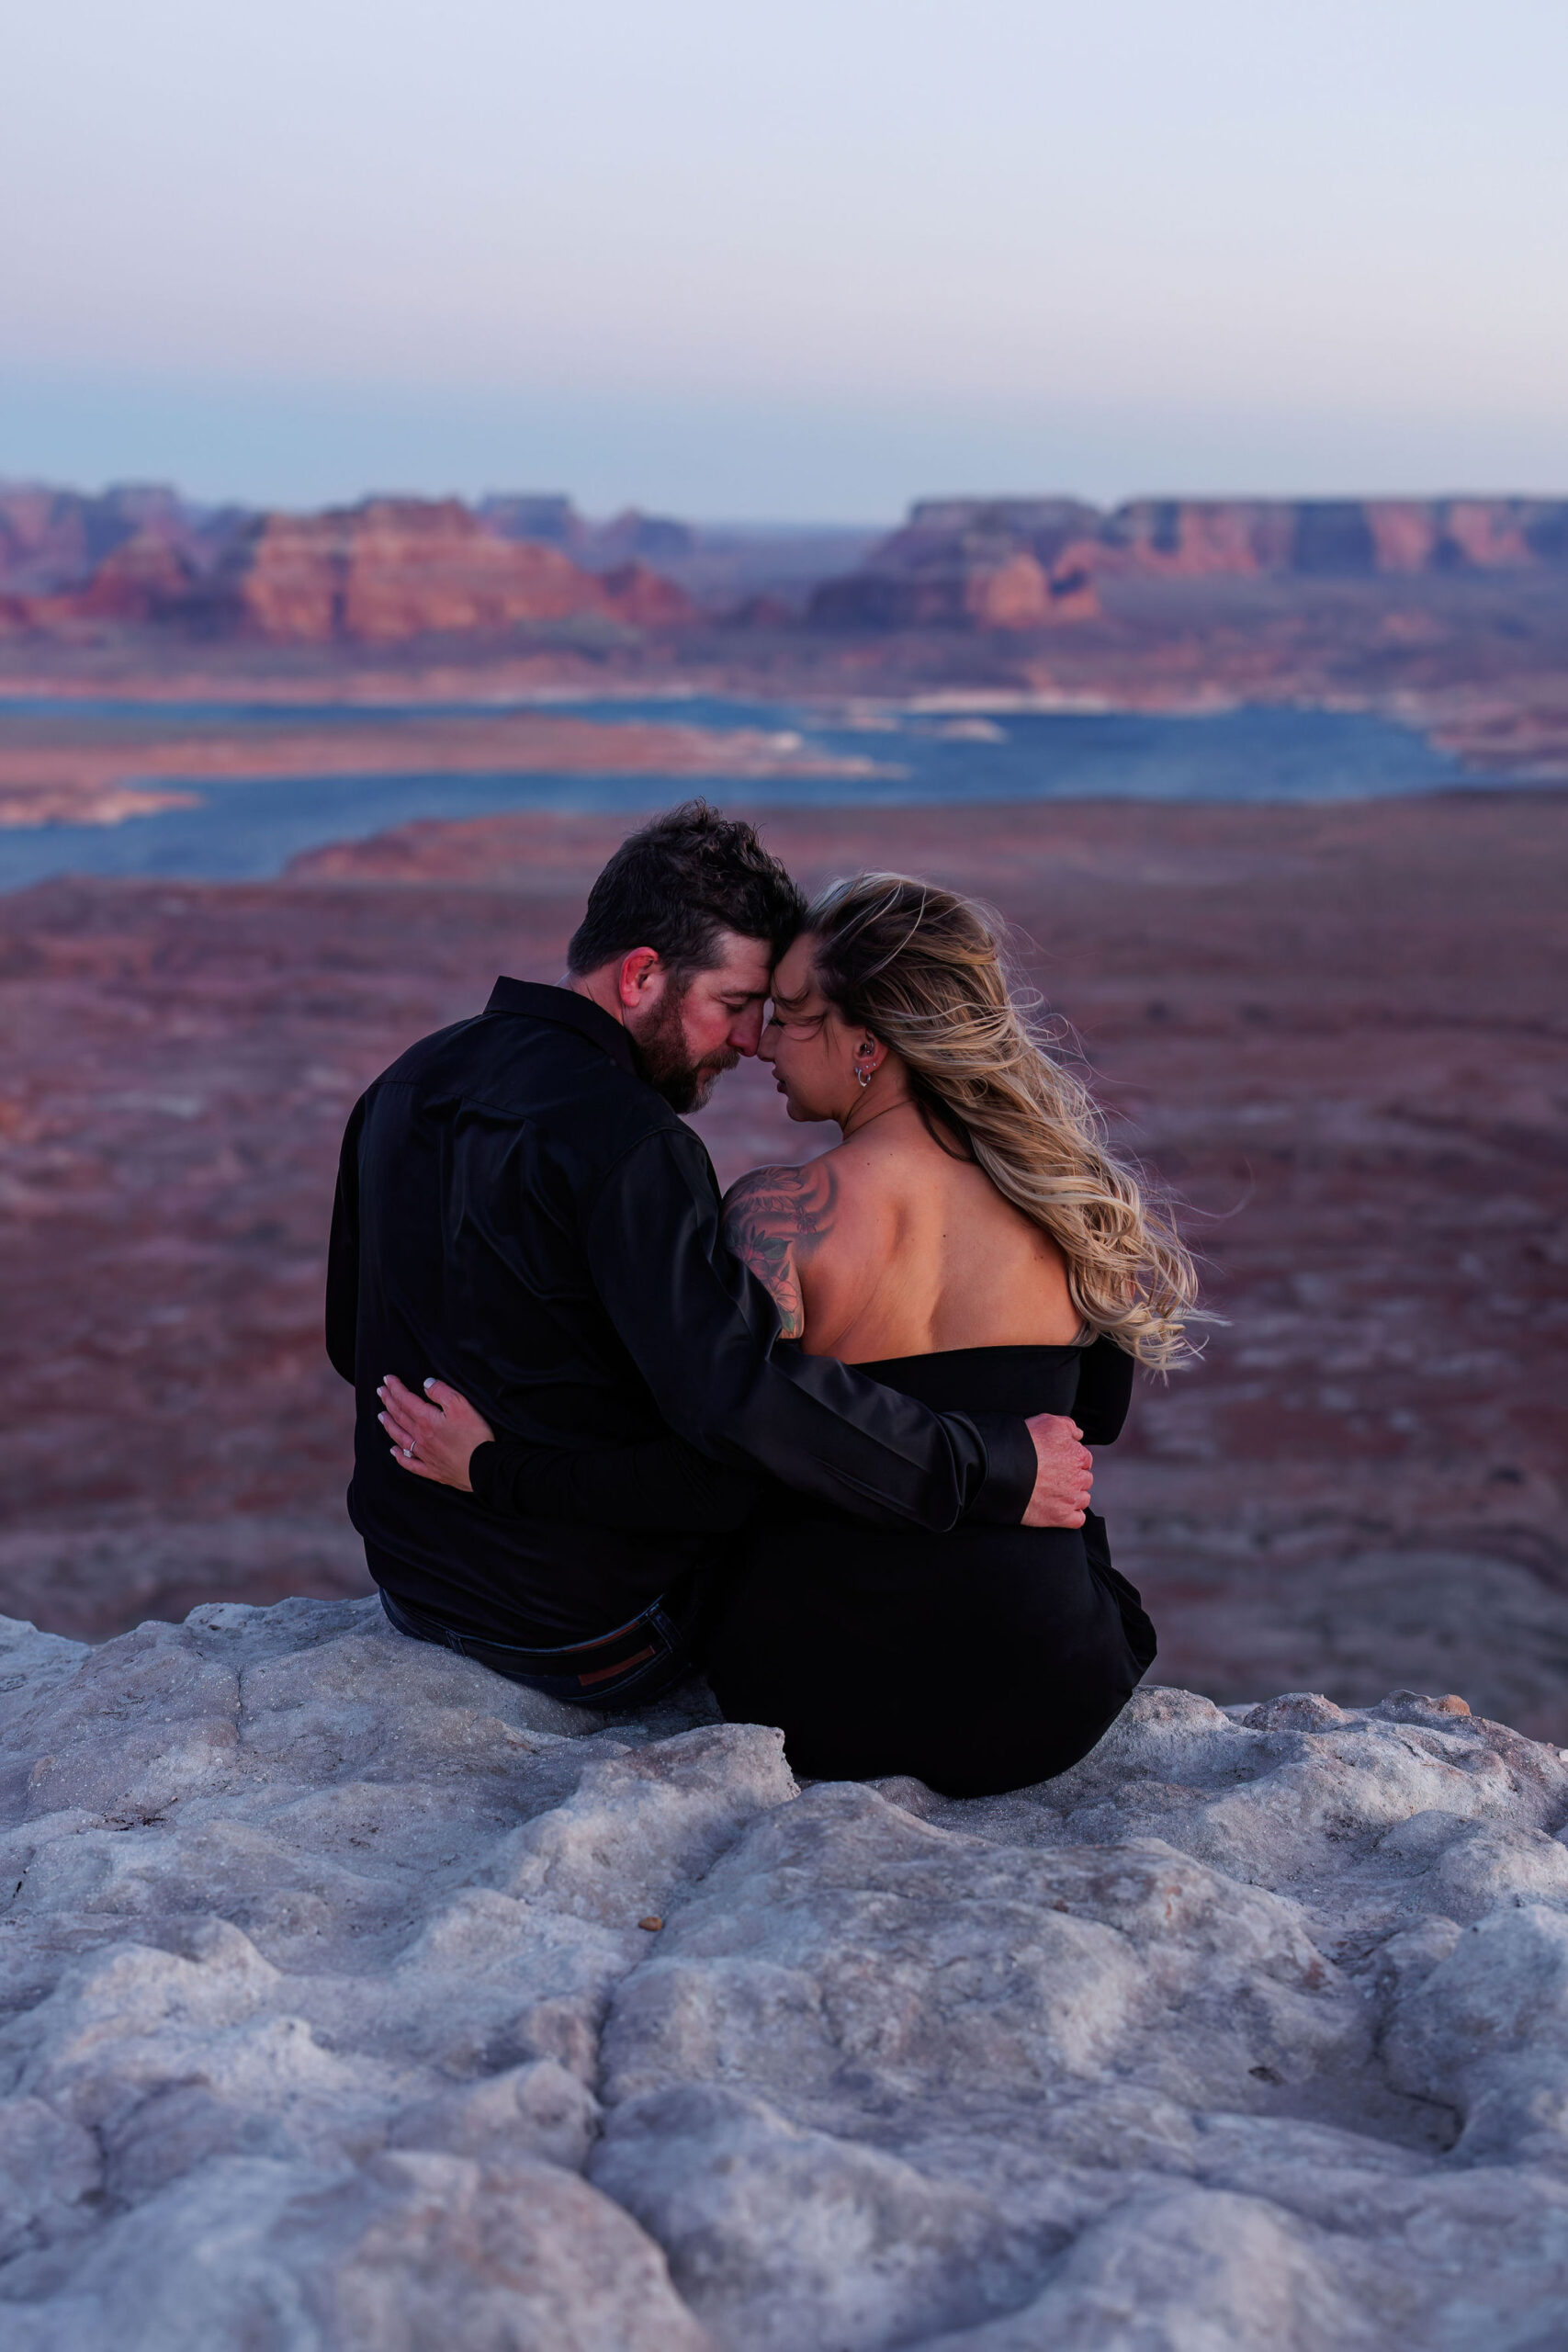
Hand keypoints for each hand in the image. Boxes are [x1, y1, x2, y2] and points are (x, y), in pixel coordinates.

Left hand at [377, 1374, 493, 1491]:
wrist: (483, 1468)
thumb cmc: (474, 1436)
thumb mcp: (461, 1405)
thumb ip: (441, 1392)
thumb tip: (426, 1384)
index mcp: (427, 1420)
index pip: (405, 1400)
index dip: (395, 1388)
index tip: (387, 1379)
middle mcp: (421, 1437)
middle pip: (400, 1417)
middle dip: (389, 1402)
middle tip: (380, 1392)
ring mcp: (425, 1455)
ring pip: (401, 1438)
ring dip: (389, 1425)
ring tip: (381, 1416)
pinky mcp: (433, 1470)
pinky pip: (410, 1463)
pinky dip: (400, 1456)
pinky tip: (394, 1452)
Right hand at [1021, 1413, 1092, 1527]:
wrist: (1003, 1470)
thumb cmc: (1023, 1444)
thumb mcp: (1048, 1421)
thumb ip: (1069, 1426)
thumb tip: (1078, 1435)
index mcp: (1078, 1456)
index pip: (1084, 1459)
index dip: (1070, 1459)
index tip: (1057, 1461)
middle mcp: (1078, 1478)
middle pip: (1084, 1479)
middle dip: (1073, 1477)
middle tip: (1053, 1475)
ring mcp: (1070, 1499)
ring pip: (1083, 1499)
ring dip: (1073, 1496)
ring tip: (1054, 1492)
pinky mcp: (1061, 1517)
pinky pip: (1078, 1520)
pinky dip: (1072, 1516)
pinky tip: (1059, 1508)